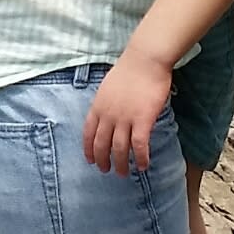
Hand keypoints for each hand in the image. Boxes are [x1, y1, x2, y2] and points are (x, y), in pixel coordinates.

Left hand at [83, 44, 172, 174]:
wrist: (145, 60)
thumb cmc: (130, 69)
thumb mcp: (108, 87)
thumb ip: (106, 103)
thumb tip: (109, 114)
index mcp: (98, 106)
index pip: (88, 133)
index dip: (88, 149)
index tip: (90, 160)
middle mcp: (108, 115)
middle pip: (102, 144)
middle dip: (102, 160)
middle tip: (106, 170)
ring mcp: (125, 118)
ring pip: (119, 148)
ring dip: (120, 163)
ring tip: (122, 173)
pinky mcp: (142, 120)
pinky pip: (139, 145)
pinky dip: (141, 158)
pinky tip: (143, 166)